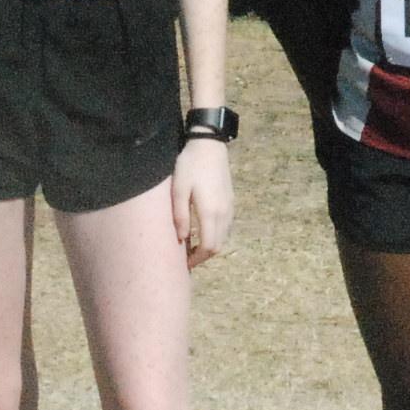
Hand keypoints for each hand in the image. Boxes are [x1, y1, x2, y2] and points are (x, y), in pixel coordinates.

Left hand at [171, 137, 233, 268]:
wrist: (209, 146)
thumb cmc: (190, 166)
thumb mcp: (178, 190)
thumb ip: (180, 216)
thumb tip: (181, 239)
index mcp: (210, 212)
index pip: (209, 247)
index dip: (198, 259)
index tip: (185, 264)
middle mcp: (224, 213)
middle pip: (218, 245)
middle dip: (204, 256)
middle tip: (187, 258)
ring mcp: (229, 207)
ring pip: (223, 237)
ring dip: (210, 245)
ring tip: (193, 245)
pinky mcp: (230, 201)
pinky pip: (225, 227)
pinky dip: (216, 235)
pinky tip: (203, 230)